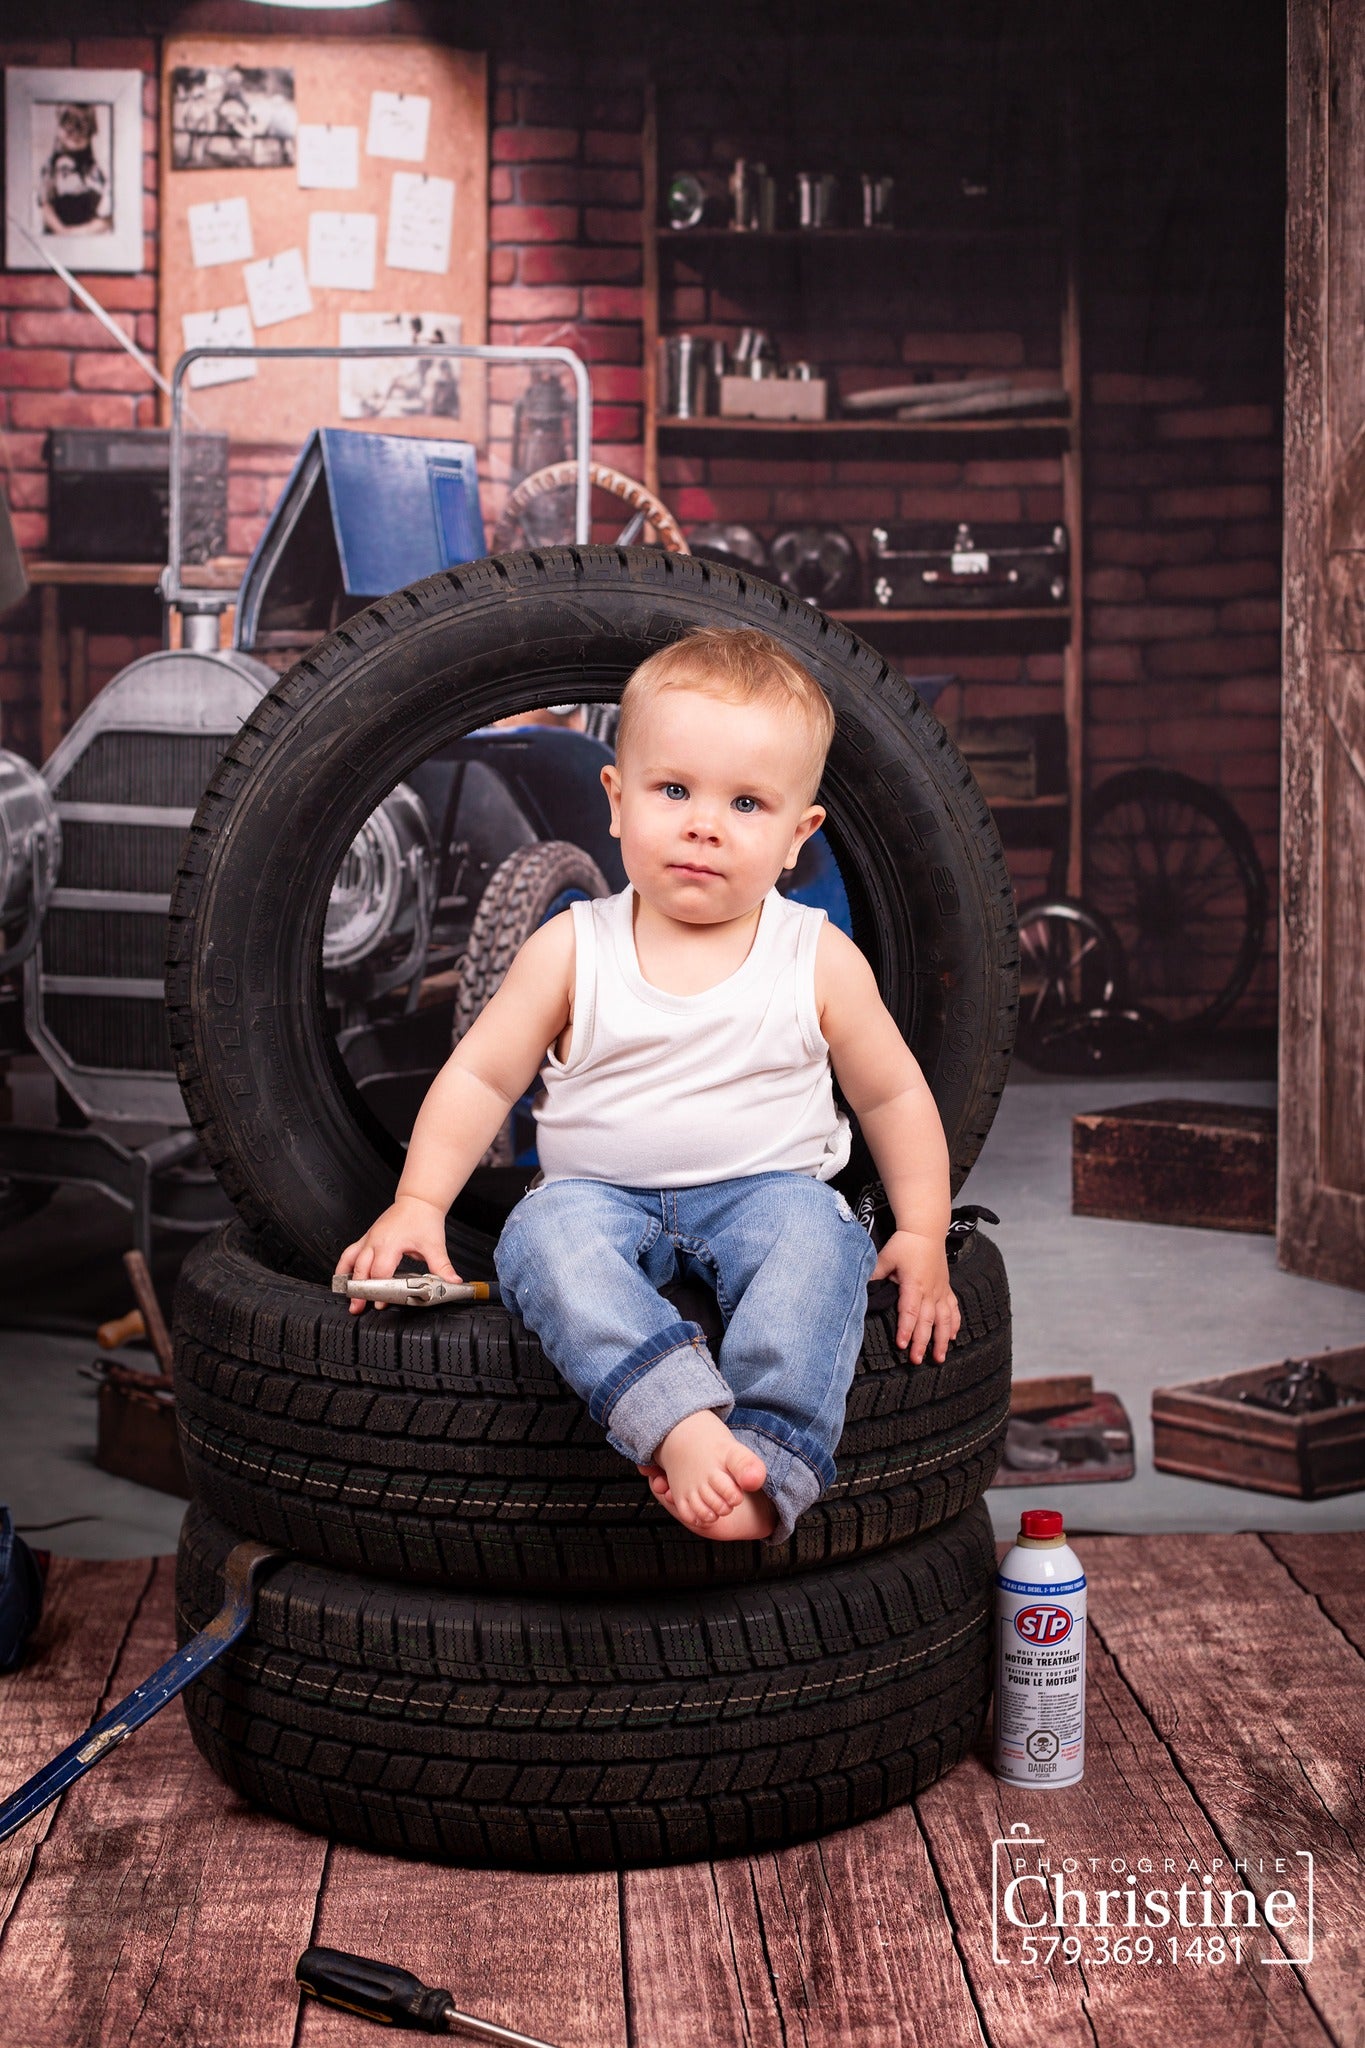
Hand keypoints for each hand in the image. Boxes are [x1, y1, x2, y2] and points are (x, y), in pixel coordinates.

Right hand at [334, 1194, 459, 1313]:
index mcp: (390, 1244)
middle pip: (362, 1270)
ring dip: (347, 1280)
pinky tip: (342, 1278)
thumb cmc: (423, 1219)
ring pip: (350, 1261)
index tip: (381, 1303)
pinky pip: (349, 1253)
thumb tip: (452, 1282)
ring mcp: (368, 1239)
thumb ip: (442, 1266)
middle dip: (359, 1291)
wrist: (417, 1201)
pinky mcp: (366, 1238)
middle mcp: (375, 1241)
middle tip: (359, 1307)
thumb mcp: (434, 1245)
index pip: (381, 1272)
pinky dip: (343, 1266)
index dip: (380, 1290)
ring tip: (347, 1297)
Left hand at [871, 1229, 960, 1362]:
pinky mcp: (946, 1288)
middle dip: (922, 1342)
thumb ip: (874, 1274)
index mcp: (914, 1284)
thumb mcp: (885, 1257)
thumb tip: (858, 1287)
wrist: (926, 1230)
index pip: (909, 1311)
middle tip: (916, 1359)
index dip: (906, 1329)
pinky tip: (952, 1337)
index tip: (902, 1345)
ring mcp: (940, 1290)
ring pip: (944, 1319)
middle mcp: (930, 1291)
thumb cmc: (905, 1244)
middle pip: (927, 1321)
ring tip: (939, 1357)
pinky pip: (953, 1308)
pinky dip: (954, 1324)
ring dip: (941, 1339)